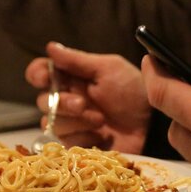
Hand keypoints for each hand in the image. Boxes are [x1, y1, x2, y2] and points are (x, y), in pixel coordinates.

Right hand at [24, 41, 150, 153]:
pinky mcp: (78, 144)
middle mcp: (67, 100)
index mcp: (72, 77)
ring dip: (75, 121)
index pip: (41, 72)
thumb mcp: (108, 69)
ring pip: (51, 123)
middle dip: (61, 103)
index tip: (44, 77)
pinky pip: (65, 142)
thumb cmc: (133, 91)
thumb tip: (50, 47)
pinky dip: (83, 137)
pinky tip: (101, 136)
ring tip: (100, 120)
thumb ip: (77, 60)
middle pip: (42, 101)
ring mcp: (72, 124)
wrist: (153, 125)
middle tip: (82, 104)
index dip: (37, 74)